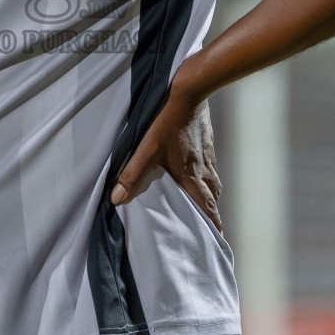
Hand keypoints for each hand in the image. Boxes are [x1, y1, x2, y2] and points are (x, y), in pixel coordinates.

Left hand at [109, 82, 222, 231]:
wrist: (190, 88)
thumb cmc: (168, 119)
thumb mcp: (146, 147)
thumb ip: (132, 174)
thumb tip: (117, 199)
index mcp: (193, 178)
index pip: (208, 213)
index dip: (213, 230)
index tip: (217, 246)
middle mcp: (205, 172)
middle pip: (212, 203)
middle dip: (211, 220)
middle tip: (207, 233)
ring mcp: (208, 158)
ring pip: (212, 187)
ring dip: (208, 201)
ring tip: (200, 209)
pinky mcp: (206, 145)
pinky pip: (209, 171)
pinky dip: (205, 182)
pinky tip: (195, 177)